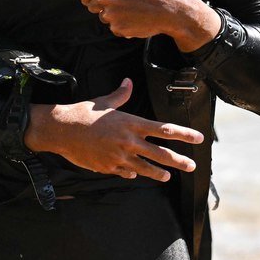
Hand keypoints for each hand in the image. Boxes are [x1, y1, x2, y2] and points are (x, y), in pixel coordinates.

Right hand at [24, 78, 202, 181]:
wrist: (61, 131)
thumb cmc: (83, 114)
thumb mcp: (104, 102)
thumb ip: (120, 95)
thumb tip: (128, 83)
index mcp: (131, 124)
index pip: (164, 129)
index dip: (184, 134)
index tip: (198, 138)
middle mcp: (129, 142)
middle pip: (160, 153)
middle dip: (179, 160)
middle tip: (192, 166)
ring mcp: (119, 157)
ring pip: (145, 168)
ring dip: (158, 173)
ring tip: (167, 177)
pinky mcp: (108, 167)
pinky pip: (125, 173)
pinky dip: (132, 174)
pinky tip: (136, 175)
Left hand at [78, 0, 220, 52]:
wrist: (171, 8)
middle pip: (92, 7)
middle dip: (103, 6)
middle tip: (125, 1)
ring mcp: (111, 15)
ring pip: (104, 18)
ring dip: (114, 16)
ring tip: (133, 9)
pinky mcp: (119, 28)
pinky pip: (114, 29)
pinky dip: (123, 26)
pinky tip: (137, 18)